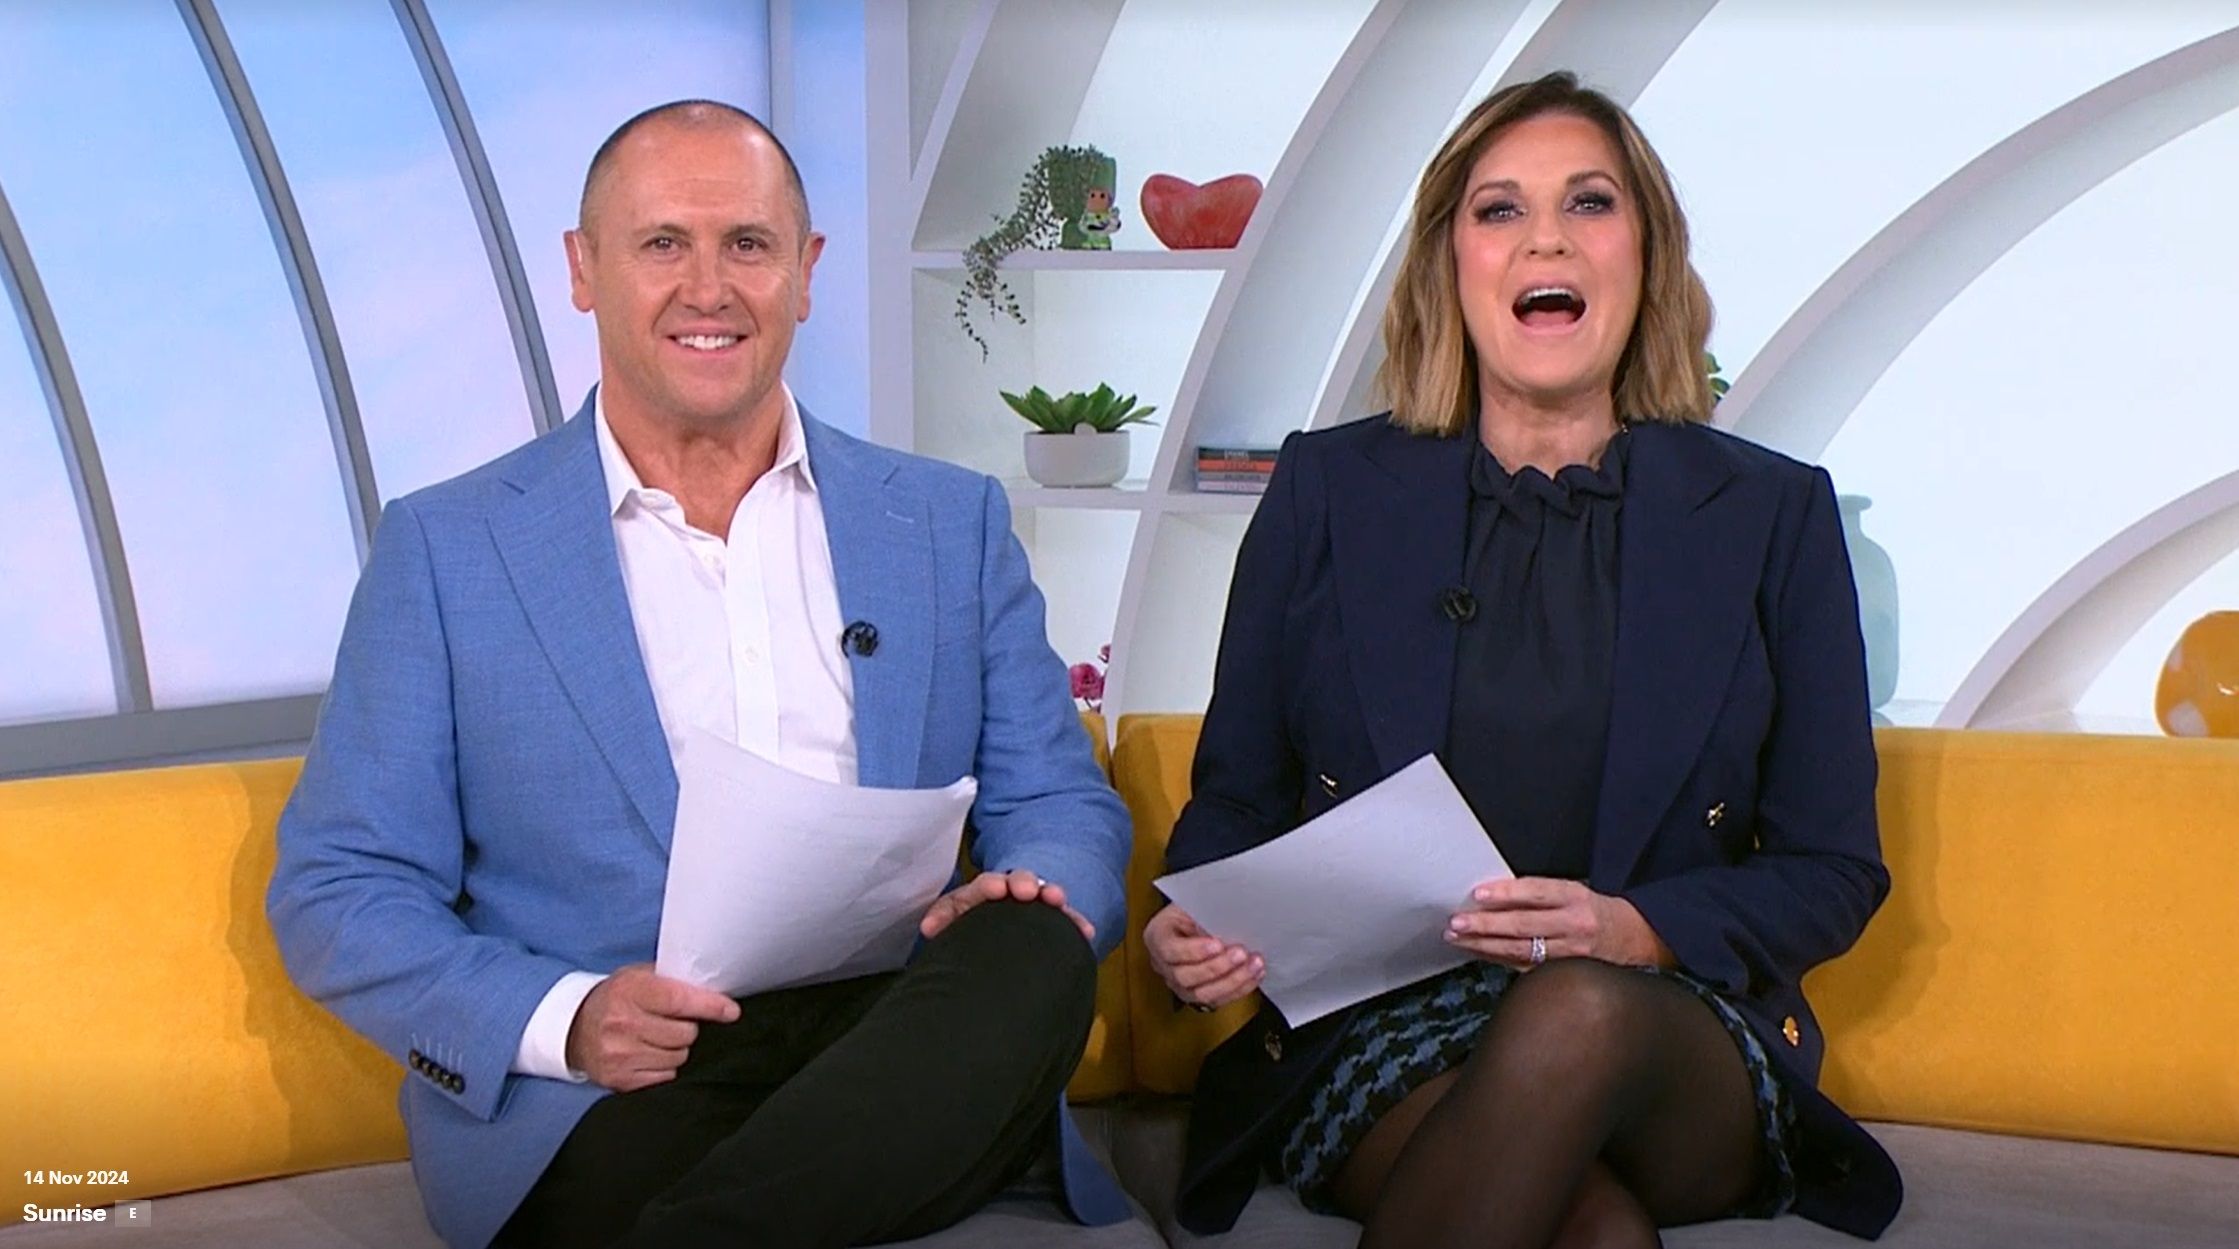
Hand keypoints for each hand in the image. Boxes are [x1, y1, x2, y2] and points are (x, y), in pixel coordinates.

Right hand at [565, 963, 740, 1091]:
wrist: (576, 1029)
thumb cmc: (616, 999)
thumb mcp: (638, 977)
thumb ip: (672, 981)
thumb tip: (715, 992)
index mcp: (629, 991)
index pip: (679, 1000)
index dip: (710, 1006)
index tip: (730, 1011)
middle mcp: (622, 1023)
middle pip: (685, 1033)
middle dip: (688, 1027)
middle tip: (673, 1021)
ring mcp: (619, 1054)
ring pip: (678, 1057)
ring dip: (677, 1049)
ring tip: (658, 1037)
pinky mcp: (620, 1080)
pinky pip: (665, 1077)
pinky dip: (665, 1068)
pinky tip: (649, 1054)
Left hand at [920, 868, 1094, 944]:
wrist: (995, 931)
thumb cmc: (973, 922)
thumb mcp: (956, 917)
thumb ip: (943, 918)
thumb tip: (928, 928)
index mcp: (984, 891)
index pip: (985, 884)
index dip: (991, 885)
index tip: (997, 889)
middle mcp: (1012, 891)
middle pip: (1019, 881)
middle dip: (1024, 882)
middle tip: (1028, 891)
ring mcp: (1034, 903)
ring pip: (1045, 894)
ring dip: (1051, 895)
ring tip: (1058, 900)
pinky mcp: (1052, 919)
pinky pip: (1065, 919)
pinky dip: (1074, 924)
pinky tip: (1085, 931)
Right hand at [1144, 904, 1262, 1009]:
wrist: (1196, 919)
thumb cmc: (1194, 909)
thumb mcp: (1194, 901)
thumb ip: (1207, 910)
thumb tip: (1232, 915)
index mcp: (1158, 937)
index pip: (1170, 950)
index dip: (1194, 951)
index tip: (1217, 943)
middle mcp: (1164, 966)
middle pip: (1185, 977)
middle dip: (1217, 967)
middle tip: (1240, 953)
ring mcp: (1180, 984)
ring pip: (1203, 994)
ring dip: (1233, 981)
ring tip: (1253, 965)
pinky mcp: (1200, 995)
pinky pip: (1219, 999)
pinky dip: (1240, 988)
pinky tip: (1255, 974)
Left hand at [1445, 877, 1674, 969]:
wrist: (1637, 938)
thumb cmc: (1597, 911)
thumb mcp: (1575, 891)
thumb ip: (1540, 894)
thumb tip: (1493, 894)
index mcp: (1575, 897)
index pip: (1537, 892)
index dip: (1507, 893)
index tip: (1478, 894)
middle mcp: (1574, 925)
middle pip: (1524, 925)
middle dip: (1486, 924)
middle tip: (1456, 922)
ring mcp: (1570, 953)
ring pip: (1521, 951)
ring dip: (1485, 945)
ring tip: (1458, 938)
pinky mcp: (1566, 973)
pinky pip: (1526, 967)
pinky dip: (1499, 959)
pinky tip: (1478, 952)